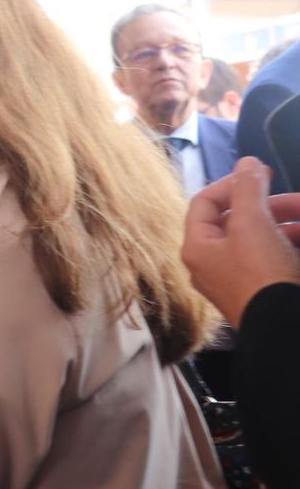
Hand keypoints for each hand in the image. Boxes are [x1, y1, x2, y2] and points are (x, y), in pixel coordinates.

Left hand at [182, 157, 299, 326]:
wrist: (286, 326)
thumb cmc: (261, 272)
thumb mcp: (252, 223)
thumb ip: (247, 188)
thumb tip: (246, 161)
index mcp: (198, 246)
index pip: (204, 202)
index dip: (231, 183)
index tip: (261, 174)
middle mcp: (212, 263)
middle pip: (238, 220)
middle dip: (272, 205)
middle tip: (298, 200)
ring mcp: (239, 279)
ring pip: (264, 238)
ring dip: (288, 223)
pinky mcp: (264, 290)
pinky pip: (277, 258)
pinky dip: (291, 243)